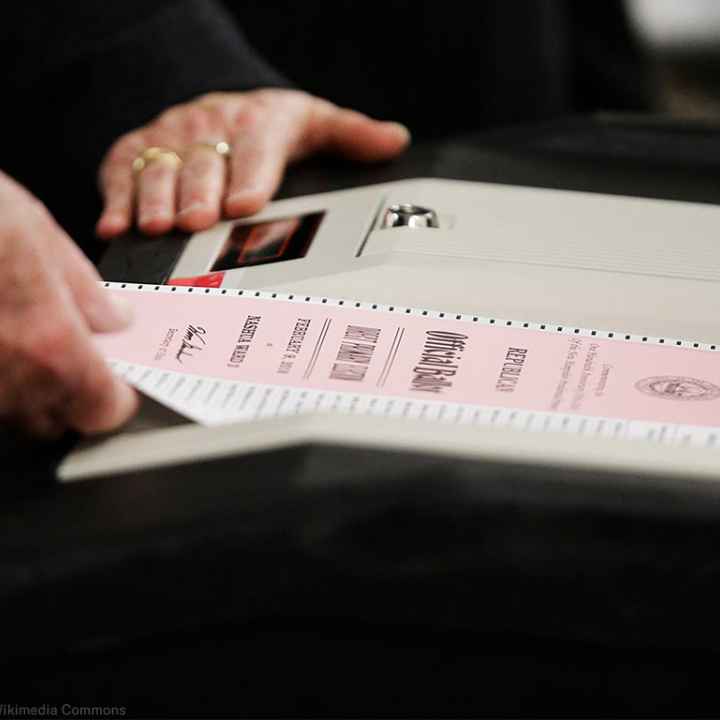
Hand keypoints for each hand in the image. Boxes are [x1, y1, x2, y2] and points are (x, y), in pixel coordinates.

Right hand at [0, 171, 137, 435]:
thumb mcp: (40, 236)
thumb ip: (87, 292)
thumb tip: (114, 320)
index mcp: (50, 342)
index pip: (104, 409)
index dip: (117, 398)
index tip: (119, 383)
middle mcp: (7, 375)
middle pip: (56, 419)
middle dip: (73, 396)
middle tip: (76, 358)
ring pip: (12, 412)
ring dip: (29, 389)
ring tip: (25, 339)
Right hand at [96, 89, 410, 237]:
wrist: (221, 106)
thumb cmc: (271, 127)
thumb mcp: (313, 124)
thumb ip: (351, 135)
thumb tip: (396, 141)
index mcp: (258, 120)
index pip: (257, 145)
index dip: (250, 174)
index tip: (246, 204)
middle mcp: (210, 125)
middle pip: (204, 160)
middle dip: (199, 191)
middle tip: (198, 221)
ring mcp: (169, 138)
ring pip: (159, 167)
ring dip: (155, 197)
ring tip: (156, 225)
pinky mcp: (135, 150)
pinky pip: (120, 173)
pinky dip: (115, 200)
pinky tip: (115, 228)